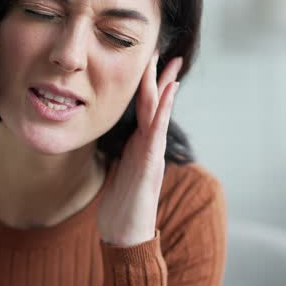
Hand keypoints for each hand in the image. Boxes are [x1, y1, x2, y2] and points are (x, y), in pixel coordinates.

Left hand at [97, 52, 182, 245]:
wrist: (125, 236)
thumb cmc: (120, 208)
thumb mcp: (118, 173)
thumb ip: (121, 156)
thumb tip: (116, 144)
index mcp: (140, 146)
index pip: (146, 108)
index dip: (149, 84)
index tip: (150, 60)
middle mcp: (149, 146)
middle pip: (156, 104)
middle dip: (160, 76)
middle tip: (164, 49)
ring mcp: (153, 154)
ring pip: (159, 113)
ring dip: (163, 86)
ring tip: (168, 62)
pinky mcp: (152, 164)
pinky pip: (158, 131)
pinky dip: (164, 110)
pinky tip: (168, 92)